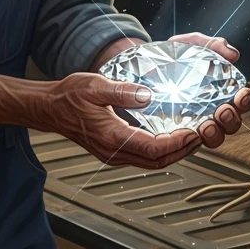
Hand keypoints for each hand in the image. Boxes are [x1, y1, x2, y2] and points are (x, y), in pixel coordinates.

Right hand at [33, 71, 202, 169]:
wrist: (49, 109)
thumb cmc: (69, 97)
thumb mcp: (95, 85)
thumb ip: (123, 91)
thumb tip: (148, 95)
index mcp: (112, 136)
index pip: (153, 148)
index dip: (177, 142)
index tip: (192, 132)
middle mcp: (114, 151)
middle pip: (158, 161)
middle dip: (182, 151)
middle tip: (200, 136)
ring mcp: (113, 154)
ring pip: (151, 163)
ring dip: (173, 153)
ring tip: (190, 138)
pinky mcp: (113, 152)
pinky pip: (143, 158)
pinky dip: (160, 151)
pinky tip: (169, 138)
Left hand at [169, 32, 249, 149]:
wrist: (140, 66)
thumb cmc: (170, 56)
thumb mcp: (189, 45)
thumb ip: (211, 45)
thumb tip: (232, 53)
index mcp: (220, 89)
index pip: (241, 99)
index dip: (246, 100)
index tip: (242, 95)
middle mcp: (211, 109)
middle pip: (232, 123)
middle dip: (232, 120)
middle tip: (222, 111)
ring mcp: (195, 122)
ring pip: (215, 137)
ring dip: (215, 134)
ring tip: (206, 126)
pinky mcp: (177, 132)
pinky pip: (190, 143)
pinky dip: (192, 140)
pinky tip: (187, 133)